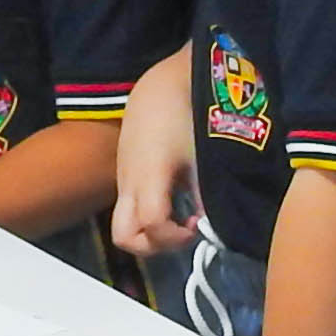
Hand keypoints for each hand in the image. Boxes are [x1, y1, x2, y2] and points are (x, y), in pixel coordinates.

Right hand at [108, 103, 201, 259]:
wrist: (159, 89)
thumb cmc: (184, 116)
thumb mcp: (201, 156)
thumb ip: (205, 193)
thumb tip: (212, 225)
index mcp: (148, 177)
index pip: (152, 225)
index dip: (175, 237)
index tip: (197, 226)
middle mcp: (128, 185)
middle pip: (125, 238)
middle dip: (154, 246)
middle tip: (183, 231)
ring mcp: (123, 183)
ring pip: (124, 228)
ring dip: (151, 235)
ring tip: (179, 221)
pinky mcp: (124, 179)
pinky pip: (129, 211)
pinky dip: (149, 219)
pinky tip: (173, 204)